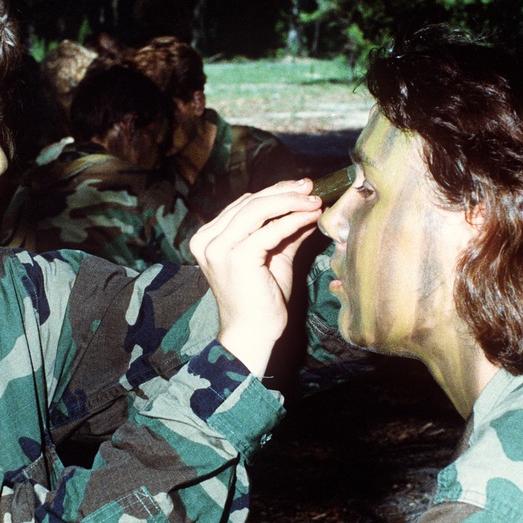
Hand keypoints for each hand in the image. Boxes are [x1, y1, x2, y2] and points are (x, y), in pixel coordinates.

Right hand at [189, 179, 321, 377]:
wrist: (252, 334)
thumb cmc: (260, 300)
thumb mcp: (272, 256)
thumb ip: (284, 231)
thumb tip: (307, 206)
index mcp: (209, 238)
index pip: (243, 204)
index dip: (274, 192)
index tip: (302, 188)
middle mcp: (207, 240)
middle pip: (250, 202)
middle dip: (284, 192)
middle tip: (311, 187)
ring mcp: (219, 248)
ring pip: (259, 210)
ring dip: (291, 202)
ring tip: (314, 200)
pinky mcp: (237, 258)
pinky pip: (270, 230)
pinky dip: (293, 219)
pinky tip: (311, 216)